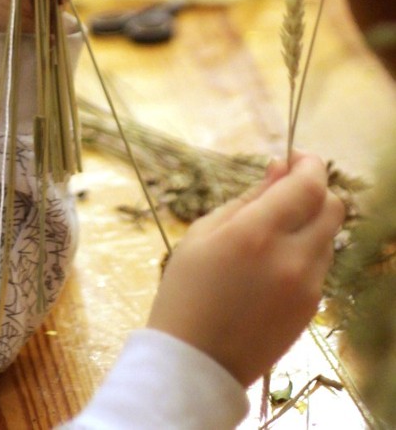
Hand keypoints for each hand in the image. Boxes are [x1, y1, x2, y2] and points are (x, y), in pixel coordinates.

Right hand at [147, 153, 344, 386]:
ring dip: (311, 222)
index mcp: (257, 234)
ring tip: (273, 232)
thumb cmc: (187, 290)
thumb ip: (249, 198)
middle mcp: (292, 259)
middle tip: (288, 190)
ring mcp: (308, 287)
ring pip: (330, 236)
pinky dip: (306, 252)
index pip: (309, 185)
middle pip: (335, 207)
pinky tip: (274, 263)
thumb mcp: (204, 232)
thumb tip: (280, 168)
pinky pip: (320, 265)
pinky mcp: (313, 309)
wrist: (196, 363)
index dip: (309, 164)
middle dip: (316, 190)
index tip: (295, 157)